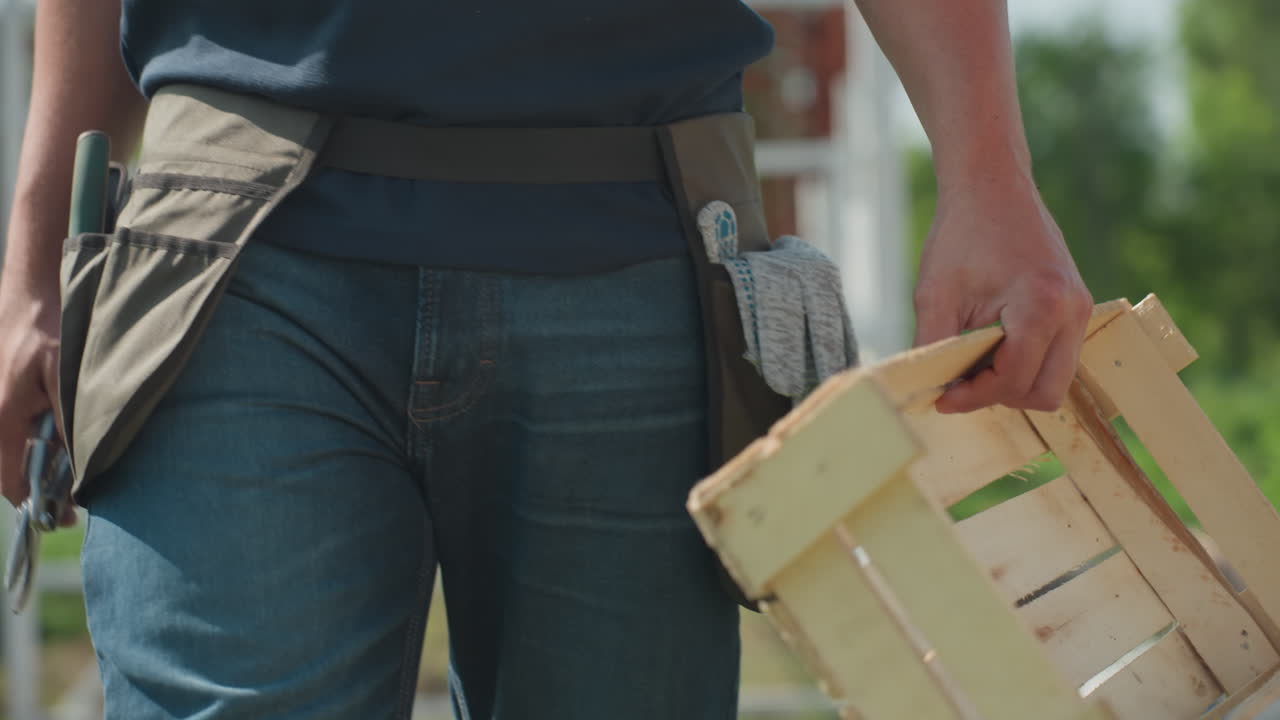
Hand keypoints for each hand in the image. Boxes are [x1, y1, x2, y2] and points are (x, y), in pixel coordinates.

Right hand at [0, 287, 63, 511]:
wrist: (30, 298)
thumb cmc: (47, 333)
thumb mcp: (64, 379)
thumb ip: (68, 422)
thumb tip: (77, 465)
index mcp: (3, 419)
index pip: (9, 480)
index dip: (35, 503)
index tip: (65, 514)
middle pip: (15, 470)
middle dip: (44, 488)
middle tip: (78, 500)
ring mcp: (1, 410)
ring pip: (21, 452)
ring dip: (47, 466)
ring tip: (78, 474)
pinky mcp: (10, 400)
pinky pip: (23, 433)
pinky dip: (44, 443)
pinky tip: (68, 443)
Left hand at [913, 173, 1092, 413]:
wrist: (992, 186)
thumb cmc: (962, 233)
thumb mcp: (935, 295)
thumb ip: (935, 348)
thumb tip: (932, 391)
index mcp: (1042, 306)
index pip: (1013, 380)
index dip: (973, 397)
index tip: (941, 397)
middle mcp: (1073, 311)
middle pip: (1046, 393)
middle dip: (1000, 397)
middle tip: (960, 382)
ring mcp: (1081, 308)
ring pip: (1057, 379)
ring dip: (1015, 383)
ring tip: (974, 362)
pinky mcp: (1077, 306)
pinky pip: (1058, 356)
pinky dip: (1027, 364)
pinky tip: (991, 346)